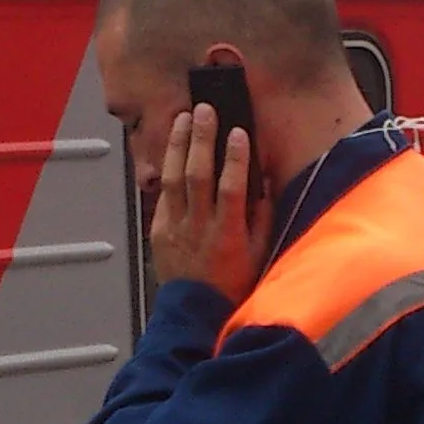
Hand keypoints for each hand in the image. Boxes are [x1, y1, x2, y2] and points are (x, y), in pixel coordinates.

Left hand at [144, 103, 260, 301]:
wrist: (195, 313)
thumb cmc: (233, 285)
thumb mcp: (259, 254)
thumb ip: (262, 217)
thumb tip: (263, 181)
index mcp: (228, 235)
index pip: (232, 189)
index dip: (235, 159)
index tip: (239, 132)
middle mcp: (199, 228)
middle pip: (198, 175)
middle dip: (201, 140)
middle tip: (205, 110)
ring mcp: (175, 228)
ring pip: (174, 179)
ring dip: (178, 145)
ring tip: (184, 118)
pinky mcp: (159, 230)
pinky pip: (163, 194)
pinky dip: (167, 167)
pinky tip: (173, 147)